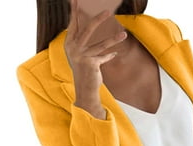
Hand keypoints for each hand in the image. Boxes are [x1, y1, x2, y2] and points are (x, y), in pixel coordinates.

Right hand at [64, 0, 126, 116]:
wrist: (84, 89)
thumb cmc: (83, 70)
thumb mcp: (81, 54)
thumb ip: (84, 42)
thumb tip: (93, 25)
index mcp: (69, 44)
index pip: (73, 24)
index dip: (75, 12)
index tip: (76, 0)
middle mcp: (74, 49)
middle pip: (87, 30)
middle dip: (97, 19)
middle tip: (108, 10)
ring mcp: (82, 57)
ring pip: (101, 44)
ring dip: (114, 39)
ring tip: (124, 34)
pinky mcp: (91, 64)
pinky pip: (104, 57)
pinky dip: (109, 56)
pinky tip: (115, 53)